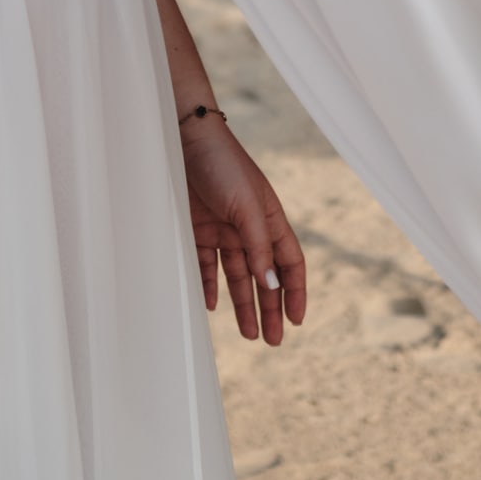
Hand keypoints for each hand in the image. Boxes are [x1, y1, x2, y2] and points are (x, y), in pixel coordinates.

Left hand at [181, 113, 307, 345]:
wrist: (184, 139)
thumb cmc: (222, 165)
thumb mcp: (246, 207)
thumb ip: (259, 246)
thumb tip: (271, 285)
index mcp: (269, 218)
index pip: (289, 262)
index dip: (295, 290)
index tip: (295, 320)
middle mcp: (249, 227)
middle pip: (264, 275)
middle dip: (270, 307)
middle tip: (272, 340)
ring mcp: (223, 229)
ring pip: (236, 275)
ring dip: (242, 303)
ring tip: (248, 333)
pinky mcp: (197, 229)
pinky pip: (205, 265)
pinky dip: (209, 285)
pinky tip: (210, 305)